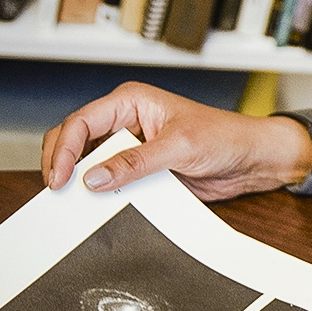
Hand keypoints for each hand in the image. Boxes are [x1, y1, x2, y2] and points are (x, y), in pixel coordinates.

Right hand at [41, 82, 311, 201]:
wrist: (252, 159)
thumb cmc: (226, 137)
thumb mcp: (179, 147)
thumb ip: (135, 163)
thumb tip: (94, 178)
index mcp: (131, 102)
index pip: (82, 122)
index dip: (64, 150)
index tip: (60, 178)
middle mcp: (127, 122)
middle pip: (77, 142)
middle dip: (64, 165)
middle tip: (59, 194)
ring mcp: (133, 147)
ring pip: (91, 165)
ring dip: (82, 183)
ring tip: (73, 204)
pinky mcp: (142, 170)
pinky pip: (113, 183)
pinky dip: (103, 195)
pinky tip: (99, 208)